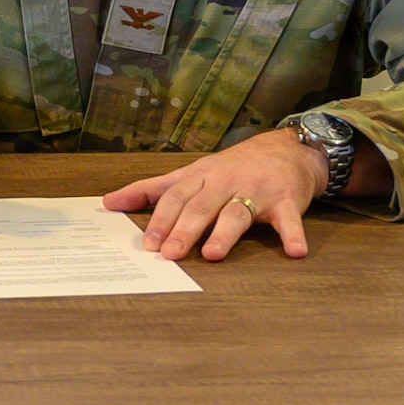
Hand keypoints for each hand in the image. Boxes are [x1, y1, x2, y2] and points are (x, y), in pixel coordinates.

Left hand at [101, 129, 325, 260]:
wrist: (284, 149)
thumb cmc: (231, 167)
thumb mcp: (190, 173)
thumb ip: (152, 189)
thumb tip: (109, 202)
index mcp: (200, 177)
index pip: (175, 198)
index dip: (161, 219)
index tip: (148, 243)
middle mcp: (225, 182)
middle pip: (202, 207)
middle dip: (184, 230)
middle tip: (169, 254)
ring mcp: (256, 191)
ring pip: (237, 213)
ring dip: (225, 234)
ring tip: (212, 255)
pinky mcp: (286, 201)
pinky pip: (289, 220)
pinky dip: (293, 235)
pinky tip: (295, 252)